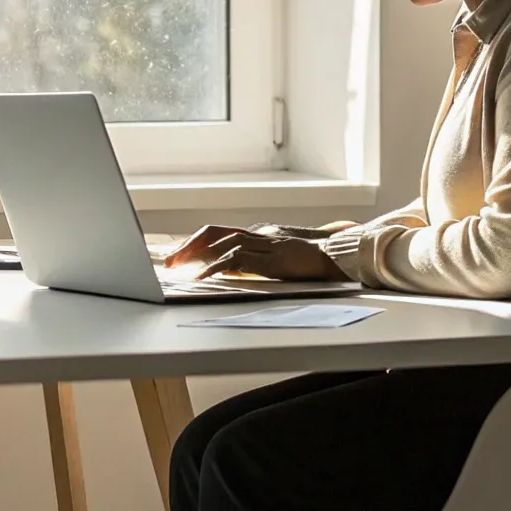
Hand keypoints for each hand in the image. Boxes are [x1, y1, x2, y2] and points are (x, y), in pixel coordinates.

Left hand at [191, 234, 346, 281]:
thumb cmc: (314, 260)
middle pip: (215, 234)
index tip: (178, 255)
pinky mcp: (273, 258)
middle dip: (189, 247)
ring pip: (222, 244)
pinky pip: (238, 260)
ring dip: (197, 257)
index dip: (197, 243)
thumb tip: (232, 271)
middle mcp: (259, 234)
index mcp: (260, 233)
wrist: (341, 256)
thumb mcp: (280, 259)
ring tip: (179, 270)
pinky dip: (217, 268)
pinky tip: (204, 277)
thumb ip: (258, 262)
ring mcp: (266, 244)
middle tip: (169, 261)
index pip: (220, 233)